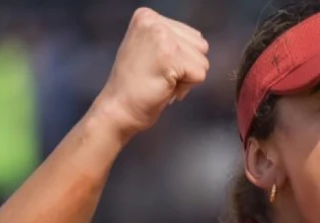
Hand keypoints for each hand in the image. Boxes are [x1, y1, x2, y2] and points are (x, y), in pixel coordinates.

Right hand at [92, 8, 210, 136]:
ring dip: (186, 78)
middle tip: (159, 77)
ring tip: (161, 81)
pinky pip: (200, 74)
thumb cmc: (134, 87)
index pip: (192, 36)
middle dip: (186, 67)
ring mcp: (161, 36)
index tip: (156, 68)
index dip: (181, 59)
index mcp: (147, 16)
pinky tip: (164, 88)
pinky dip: (186, 88)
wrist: (118, 109)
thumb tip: (200, 42)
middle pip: (200, 46)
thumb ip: (171, 40)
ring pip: (202, 60)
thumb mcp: (149, 50)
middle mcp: (154, 21)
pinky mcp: (170, 55)